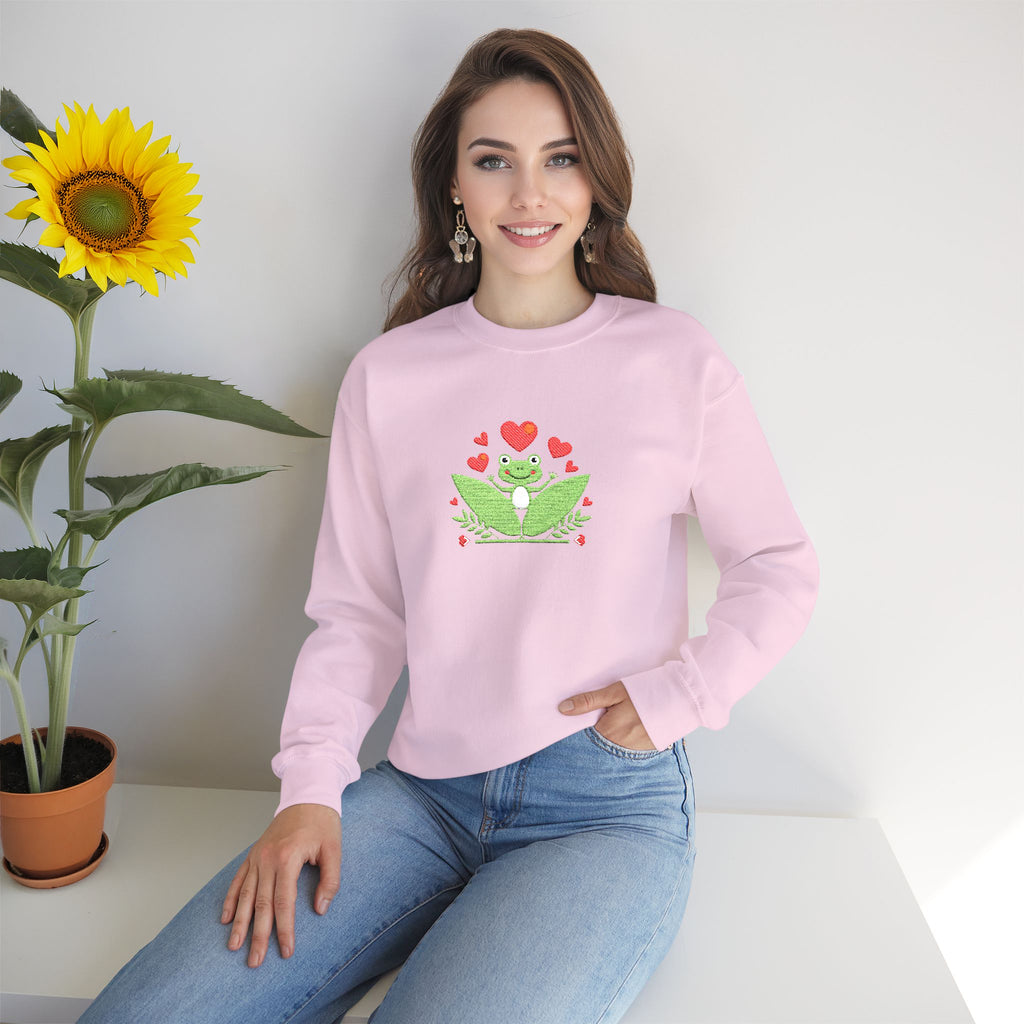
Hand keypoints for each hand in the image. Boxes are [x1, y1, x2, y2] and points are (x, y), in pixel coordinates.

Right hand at [221, 803, 340, 966]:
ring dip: (239, 923)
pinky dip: (230, 899)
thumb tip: (320, 909)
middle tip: (255, 961)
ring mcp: (258, 857)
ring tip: (234, 947)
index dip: (284, 929)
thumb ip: (330, 880)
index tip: (286, 950)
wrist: (307, 796)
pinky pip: (238, 880)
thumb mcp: (334, 849)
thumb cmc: (322, 822)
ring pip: (245, 895)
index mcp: (288, 858)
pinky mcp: (253, 854)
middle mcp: (268, 859)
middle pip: (260, 904)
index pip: (284, 902)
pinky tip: (226, 918)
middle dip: (257, 935)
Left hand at [558, 681, 656, 749]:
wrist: (679, 700)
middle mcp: (618, 747)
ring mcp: (633, 752)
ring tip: (616, 725)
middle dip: (592, 738)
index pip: (583, 738)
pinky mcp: (645, 753)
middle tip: (598, 723)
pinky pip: (626, 751)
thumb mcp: (615, 692)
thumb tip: (562, 709)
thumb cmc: (645, 692)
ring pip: (611, 749)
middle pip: (597, 746)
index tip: (574, 725)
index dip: (578, 731)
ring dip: (608, 741)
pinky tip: (627, 731)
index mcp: (608, 732)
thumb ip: (589, 701)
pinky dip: (622, 743)